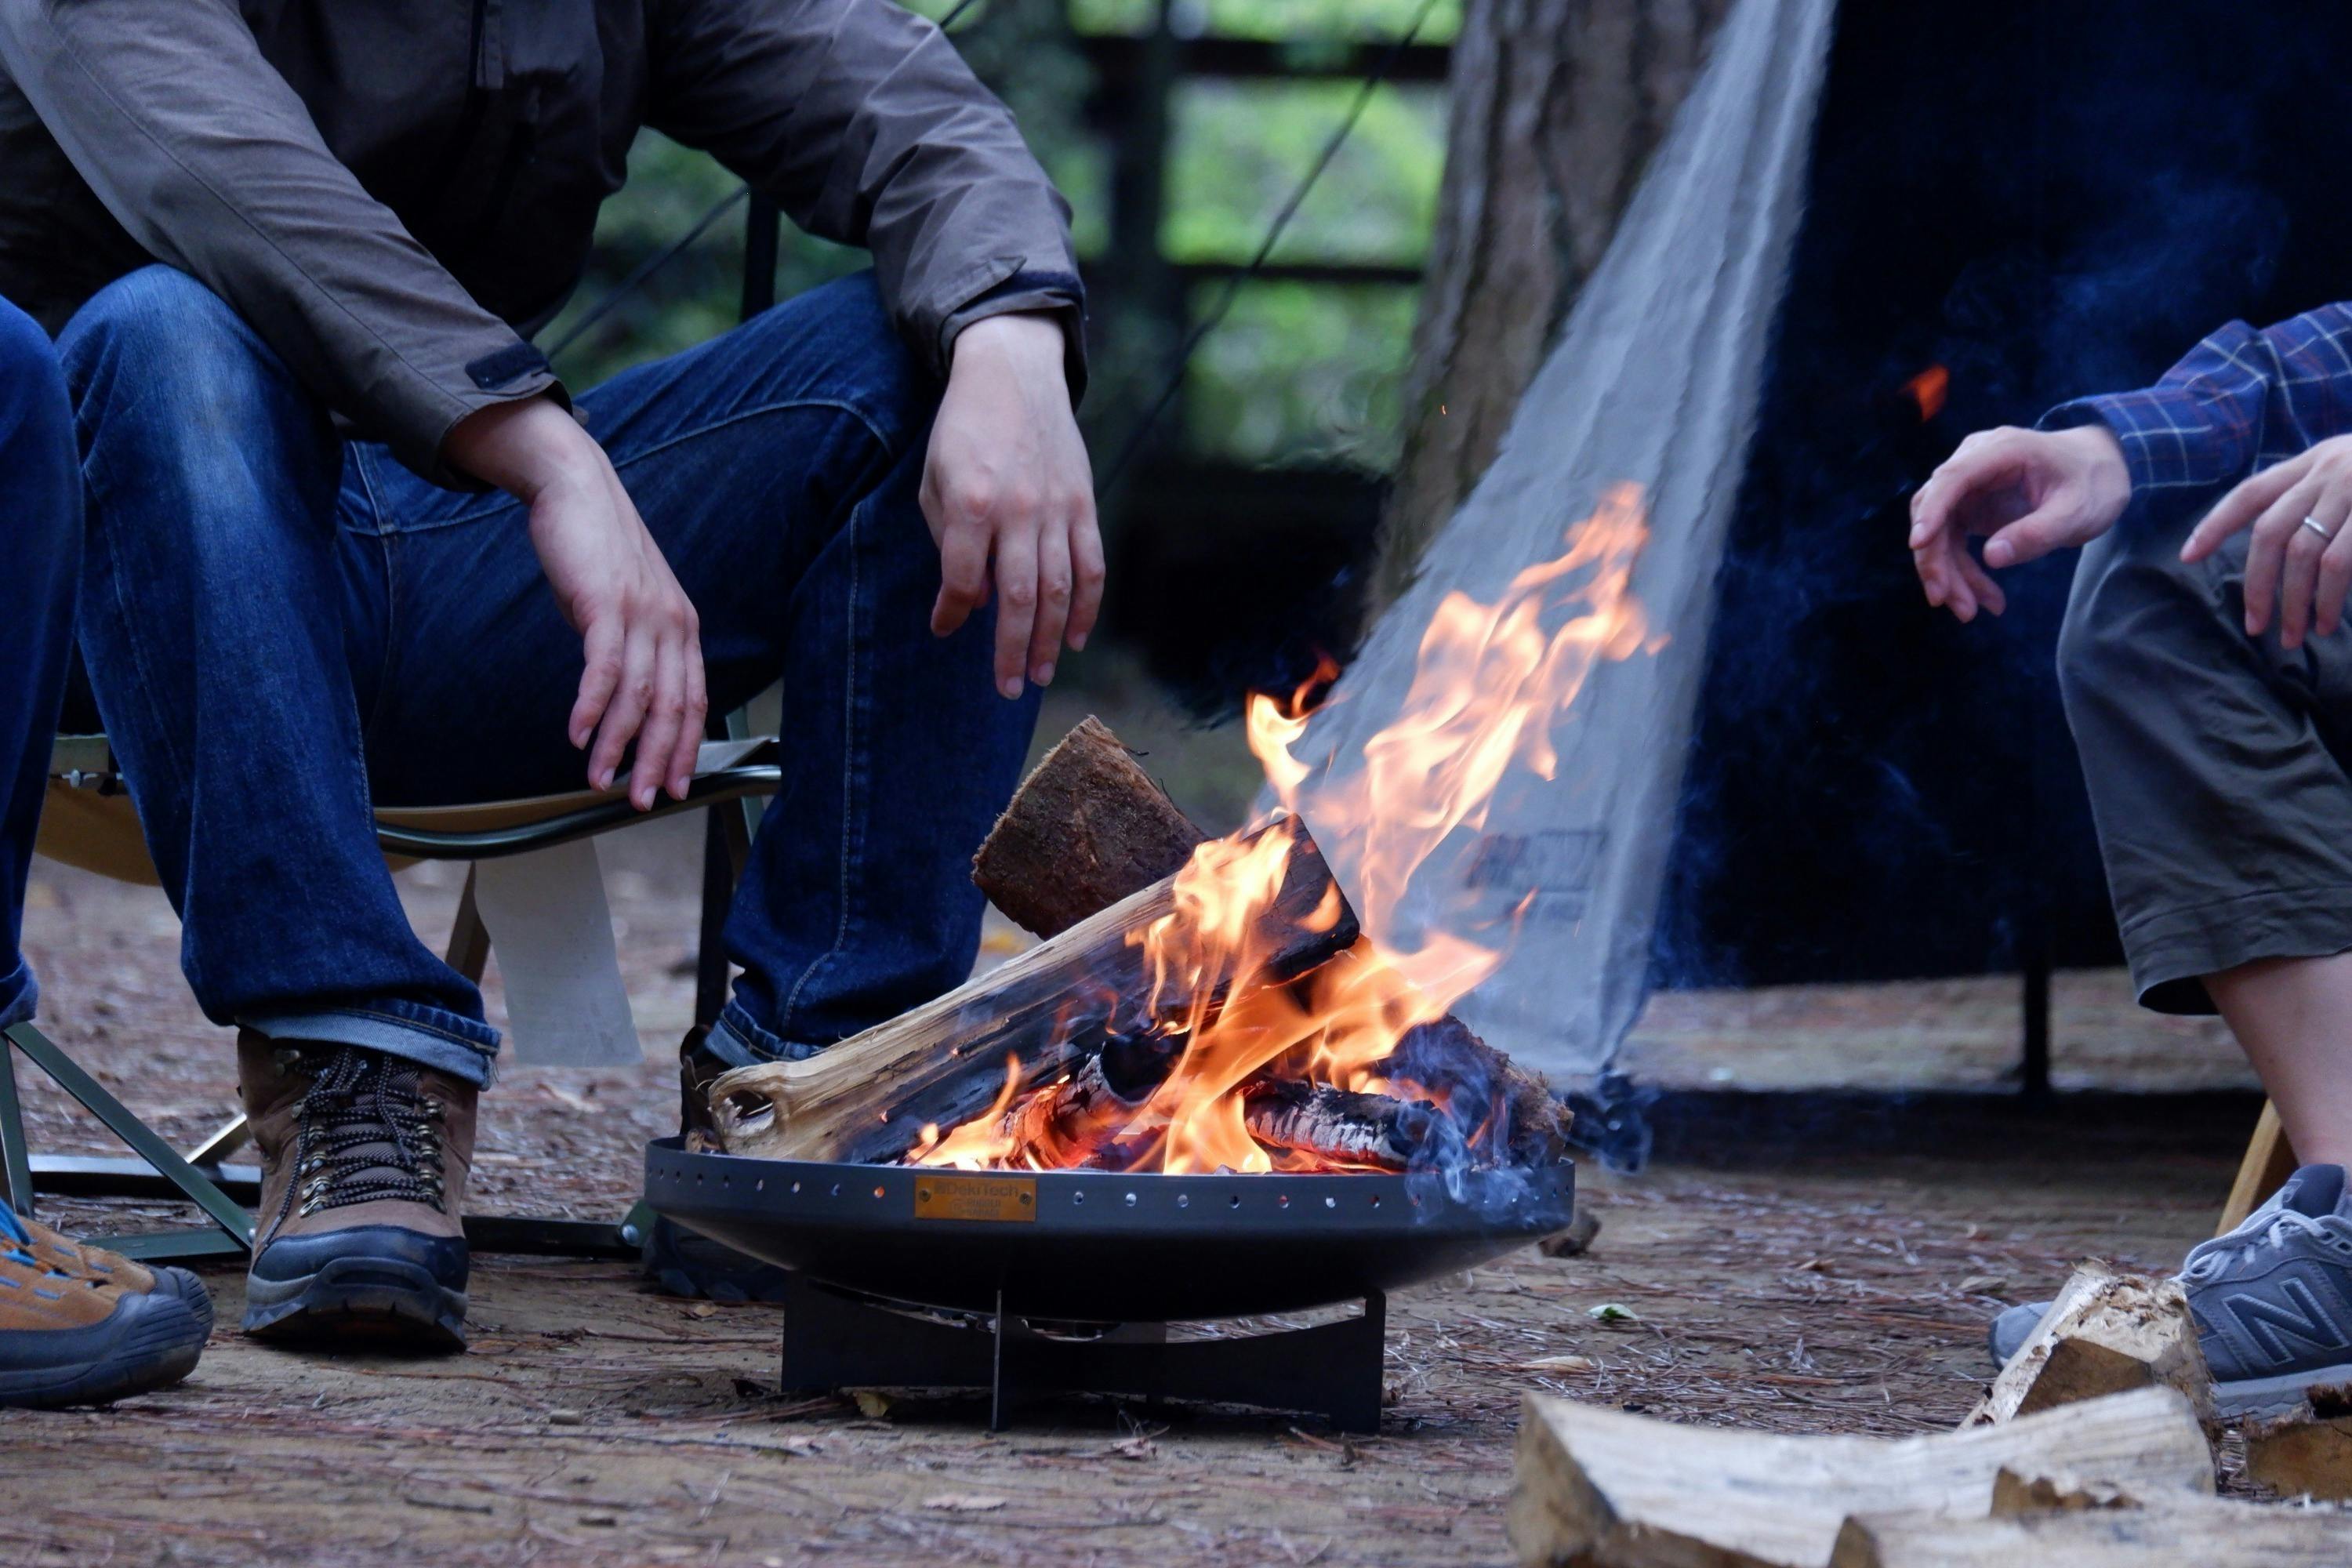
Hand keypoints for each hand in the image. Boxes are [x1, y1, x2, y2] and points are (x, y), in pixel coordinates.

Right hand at [444, 396, 706, 808]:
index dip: (685, 748)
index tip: (674, 786)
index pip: (694, 701)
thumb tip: (620, 695)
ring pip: (639, 695)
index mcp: (682, 628)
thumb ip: (632, 646)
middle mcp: (672, 624)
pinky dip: (593, 706)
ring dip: (619, 745)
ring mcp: (643, 613)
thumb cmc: (596, 550)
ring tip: (600, 780)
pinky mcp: (607, 602)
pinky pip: (605, 666)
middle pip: (673, 708)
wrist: (577, 487)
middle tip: (643, 801)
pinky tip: (580, 735)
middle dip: (658, 761)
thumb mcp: (625, 604)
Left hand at [921, 312, 1102, 697]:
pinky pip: (1091, 566)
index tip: (943, 629)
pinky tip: (1075, 637)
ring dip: (1048, 639)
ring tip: (1038, 675)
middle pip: (1017, 597)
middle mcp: (1018, 510)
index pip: (963, 579)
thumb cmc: (963, 429)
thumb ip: (947, 540)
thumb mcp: (934, 478)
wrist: (1013, 370)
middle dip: (1009, 650)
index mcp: (971, 502)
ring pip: (1058, 589)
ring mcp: (1057, 508)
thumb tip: (969, 600)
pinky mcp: (1083, 504)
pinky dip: (1086, 606)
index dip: (951, 612)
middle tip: (1007, 689)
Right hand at [1908, 424, 2131, 620]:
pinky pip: (1951, 541)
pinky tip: (1984, 598)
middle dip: (1936, 558)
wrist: (2102, 470)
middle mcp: (1975, 462)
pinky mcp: (1969, 505)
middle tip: (1949, 602)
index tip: (1918, 544)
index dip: (1932, 510)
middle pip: (1934, 509)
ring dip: (1947, 572)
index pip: (1952, 477)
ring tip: (1970, 610)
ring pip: (1938, 531)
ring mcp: (1969, 485)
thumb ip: (2037, 533)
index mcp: (2002, 450)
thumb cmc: (2094, 483)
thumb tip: (1991, 557)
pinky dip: (1962, 571)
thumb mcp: (2078, 512)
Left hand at [2183, 434, 2351, 648]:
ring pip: (2304, 553)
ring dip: (2294, 601)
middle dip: (2256, 584)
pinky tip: (2329, 622)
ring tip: (2294, 635)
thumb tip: (2277, 555)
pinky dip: (2329, 597)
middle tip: (2255, 625)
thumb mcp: (2349, 468)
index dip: (2215, 523)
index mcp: (2314, 461)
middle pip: (2269, 533)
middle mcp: (2328, 470)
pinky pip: (2339, 562)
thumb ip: (2314, 497)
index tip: (2187, 555)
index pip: (2250, 493)